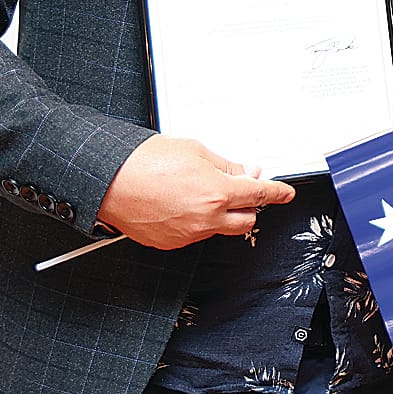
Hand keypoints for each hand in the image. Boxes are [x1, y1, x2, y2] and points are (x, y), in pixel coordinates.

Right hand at [96, 135, 295, 249]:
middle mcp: (206, 219)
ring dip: (222, 214)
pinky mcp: (171, 243)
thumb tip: (244, 172)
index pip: (259, 195)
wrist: (107, 180)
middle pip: (247, 220)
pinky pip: (197, 235)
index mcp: (217, 193)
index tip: (285, 194)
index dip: (277, 193)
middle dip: (249, 205)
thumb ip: (226, 165)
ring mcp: (188, 234)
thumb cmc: (143, 162)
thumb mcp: (195, 150)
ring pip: (221, 229)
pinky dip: (199, 222)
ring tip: (200, 192)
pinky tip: (183, 204)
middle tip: (240, 189)